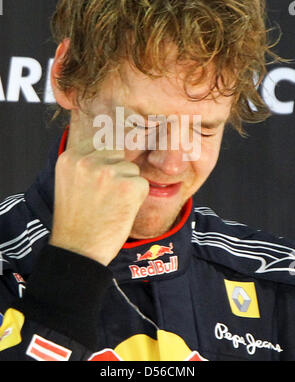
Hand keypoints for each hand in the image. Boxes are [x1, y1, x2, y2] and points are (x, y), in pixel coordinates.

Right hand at [49, 139, 148, 265]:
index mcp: (70, 157)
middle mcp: (87, 161)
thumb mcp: (71, 181)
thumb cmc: (77, 219)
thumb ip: (88, 161)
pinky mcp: (128, 186)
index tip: (98, 185)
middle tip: (104, 198)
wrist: (78, 251)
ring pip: (132, 170)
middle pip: (119, 154)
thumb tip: (121, 141)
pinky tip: (119, 212)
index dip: (106, 165)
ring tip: (109, 207)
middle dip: (118, 173)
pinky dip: (137, 200)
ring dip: (127, 187)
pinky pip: (143, 184)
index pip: (102, 144)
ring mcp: (107, 172)